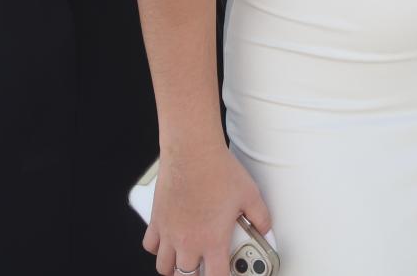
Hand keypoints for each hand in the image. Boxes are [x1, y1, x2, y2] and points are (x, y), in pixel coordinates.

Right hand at [143, 144, 273, 275]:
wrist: (192, 152)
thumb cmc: (219, 171)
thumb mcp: (250, 195)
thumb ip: (261, 216)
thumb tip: (266, 228)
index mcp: (212, 241)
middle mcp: (187, 242)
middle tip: (206, 269)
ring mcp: (169, 232)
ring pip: (164, 267)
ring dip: (176, 268)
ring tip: (187, 262)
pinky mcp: (157, 220)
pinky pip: (150, 245)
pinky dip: (158, 249)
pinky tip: (167, 243)